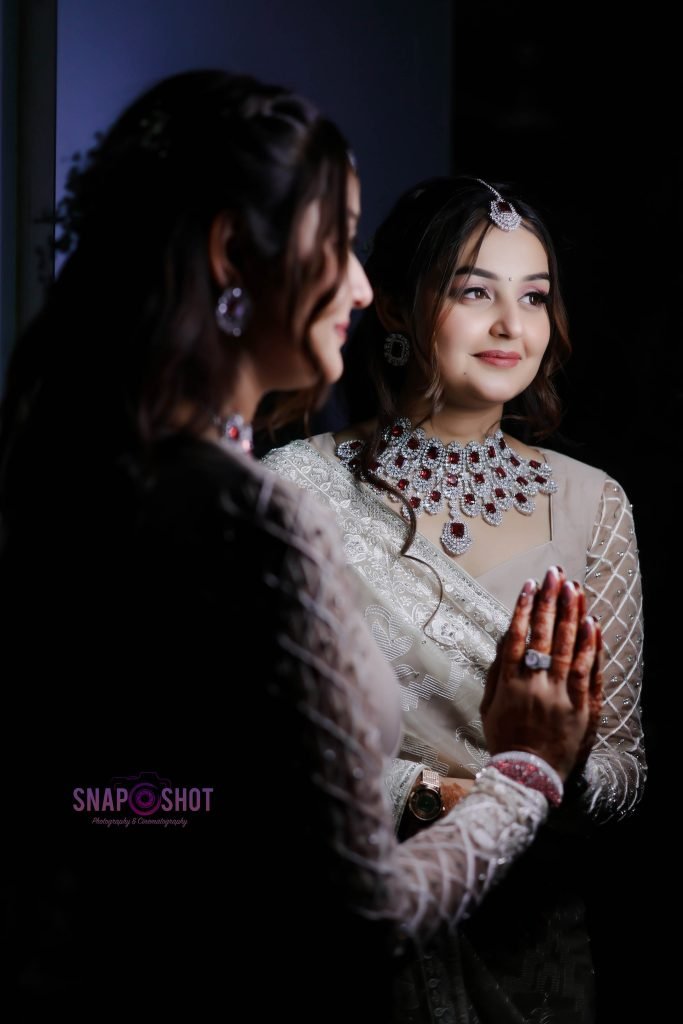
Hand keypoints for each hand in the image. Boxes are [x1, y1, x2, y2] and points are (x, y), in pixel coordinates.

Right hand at [480, 567, 602, 780]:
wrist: (529, 774)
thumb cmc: (504, 738)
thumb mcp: (488, 705)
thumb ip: (496, 671)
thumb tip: (504, 638)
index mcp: (510, 682)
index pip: (517, 635)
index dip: (523, 607)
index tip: (529, 585)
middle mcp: (536, 684)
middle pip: (544, 634)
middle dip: (550, 600)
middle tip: (555, 575)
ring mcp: (561, 695)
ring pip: (569, 647)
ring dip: (571, 614)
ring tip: (574, 589)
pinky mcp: (582, 707)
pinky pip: (588, 671)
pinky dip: (591, 646)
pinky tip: (591, 623)